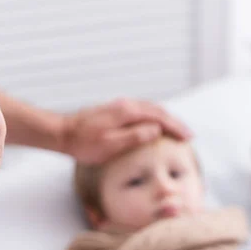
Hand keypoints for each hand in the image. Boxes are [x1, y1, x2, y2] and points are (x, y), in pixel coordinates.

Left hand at [60, 99, 191, 164]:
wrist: (62, 133)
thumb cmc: (84, 143)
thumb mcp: (111, 145)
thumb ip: (135, 136)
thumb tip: (157, 130)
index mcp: (128, 112)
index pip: (160, 117)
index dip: (176, 127)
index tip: (188, 137)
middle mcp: (126, 104)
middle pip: (158, 110)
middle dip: (174, 122)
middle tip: (187, 135)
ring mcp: (119, 105)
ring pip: (150, 109)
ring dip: (165, 119)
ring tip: (175, 131)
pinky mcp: (114, 110)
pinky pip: (141, 111)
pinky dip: (153, 117)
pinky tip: (154, 126)